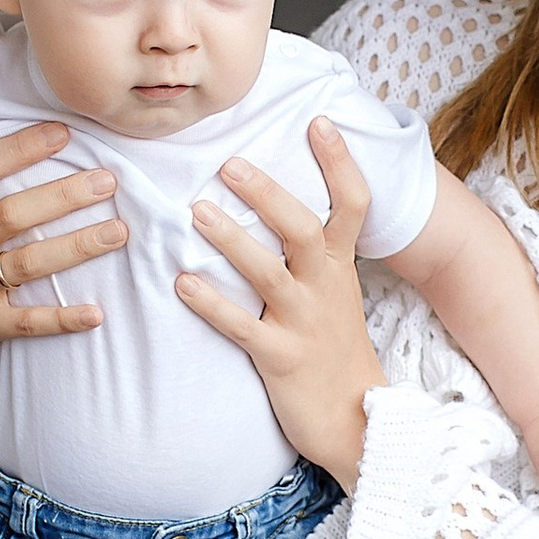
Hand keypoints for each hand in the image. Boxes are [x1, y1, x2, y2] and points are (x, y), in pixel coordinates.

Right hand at [0, 122, 126, 428]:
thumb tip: (41, 147)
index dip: (20, 148)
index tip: (64, 134)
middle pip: (12, 214)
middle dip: (65, 195)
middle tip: (107, 182)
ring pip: (28, 263)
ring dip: (78, 246)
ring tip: (118, 232)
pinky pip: (28, 321)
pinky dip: (64, 318)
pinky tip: (96, 313)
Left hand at [176, 116, 384, 486]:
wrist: (356, 418)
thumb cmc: (334, 346)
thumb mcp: (336, 290)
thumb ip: (316, 250)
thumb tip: (282, 204)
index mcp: (339, 267)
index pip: (352, 204)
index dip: (339, 162)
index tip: (319, 121)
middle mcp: (325, 288)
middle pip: (304, 229)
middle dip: (268, 195)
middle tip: (230, 163)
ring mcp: (304, 323)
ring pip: (269, 274)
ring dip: (232, 241)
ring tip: (197, 213)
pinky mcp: (281, 358)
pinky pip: (242, 327)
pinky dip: (212, 304)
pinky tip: (182, 283)